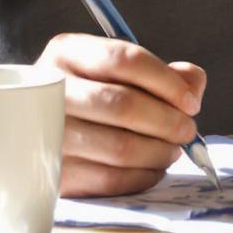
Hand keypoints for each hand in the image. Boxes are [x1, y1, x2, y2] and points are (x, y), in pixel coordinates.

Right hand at [33, 33, 208, 196]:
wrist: (39, 131)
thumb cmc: (90, 99)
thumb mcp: (119, 74)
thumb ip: (163, 73)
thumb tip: (193, 86)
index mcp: (68, 52)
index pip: (123, 59)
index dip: (166, 81)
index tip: (191, 102)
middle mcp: (50, 89)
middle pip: (122, 105)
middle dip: (167, 121)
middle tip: (187, 131)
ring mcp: (48, 134)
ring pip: (120, 147)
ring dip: (159, 152)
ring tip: (171, 151)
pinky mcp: (55, 173)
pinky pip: (111, 180)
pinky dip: (143, 176)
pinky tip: (152, 168)